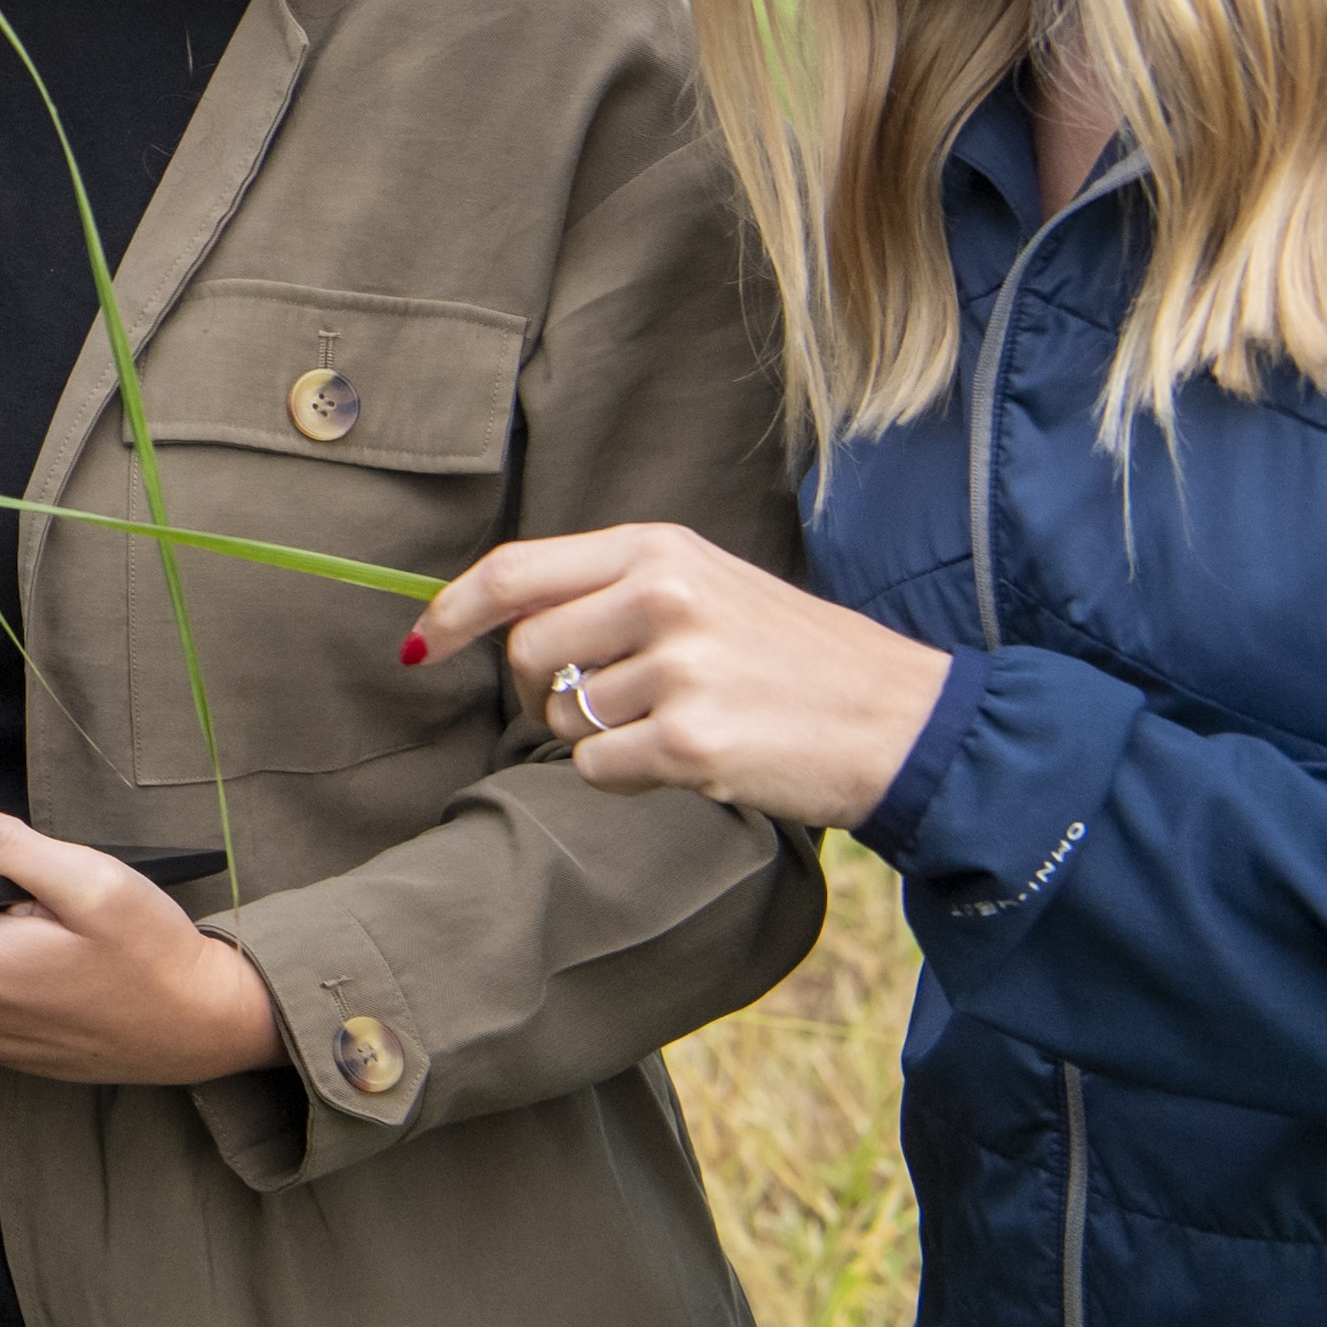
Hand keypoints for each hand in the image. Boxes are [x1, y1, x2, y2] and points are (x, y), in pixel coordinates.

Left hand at [407, 521, 954, 829]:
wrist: (903, 719)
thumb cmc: (792, 658)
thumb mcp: (707, 586)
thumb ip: (610, 590)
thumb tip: (496, 619)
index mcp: (659, 549)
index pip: (513, 571)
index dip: (453, 611)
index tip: (422, 644)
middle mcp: (662, 596)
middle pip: (524, 651)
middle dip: (538, 690)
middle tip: (604, 702)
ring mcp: (677, 668)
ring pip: (561, 717)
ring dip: (599, 734)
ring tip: (679, 722)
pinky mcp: (691, 741)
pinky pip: (597, 769)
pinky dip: (625, 777)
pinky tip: (689, 760)